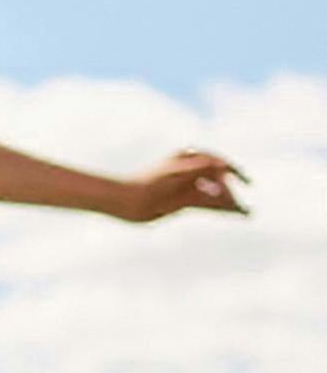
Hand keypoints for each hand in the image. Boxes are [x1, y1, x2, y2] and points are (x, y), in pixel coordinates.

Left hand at [116, 148, 249, 223]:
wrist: (126, 200)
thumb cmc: (149, 183)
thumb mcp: (175, 172)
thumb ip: (200, 168)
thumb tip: (224, 166)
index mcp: (191, 158)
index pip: (220, 165)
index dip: (235, 174)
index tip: (246, 183)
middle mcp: (192, 172)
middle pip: (219, 181)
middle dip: (233, 193)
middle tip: (245, 208)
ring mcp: (189, 187)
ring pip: (215, 194)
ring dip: (230, 203)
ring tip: (247, 213)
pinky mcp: (184, 202)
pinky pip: (207, 204)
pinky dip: (219, 209)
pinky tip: (233, 214)